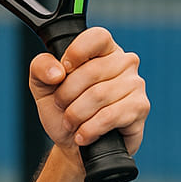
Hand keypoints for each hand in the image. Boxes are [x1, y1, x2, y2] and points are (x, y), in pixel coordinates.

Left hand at [28, 26, 147, 166]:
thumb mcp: (42, 86)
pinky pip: (110, 116)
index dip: (75, 54)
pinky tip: (83, 135)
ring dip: (75, 115)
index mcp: (102, 50)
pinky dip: (89, 129)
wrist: (72, 144)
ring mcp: (135, 84)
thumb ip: (41, 68)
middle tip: (61, 106)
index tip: (61, 74)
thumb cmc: (62, 110)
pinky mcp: (140, 108)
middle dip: (66, 95)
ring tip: (71, 122)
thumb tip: (57, 72)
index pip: (96, 37)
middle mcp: (124, 62)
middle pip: (92, 71)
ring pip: (99, 96)